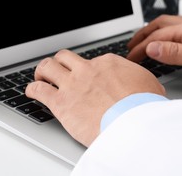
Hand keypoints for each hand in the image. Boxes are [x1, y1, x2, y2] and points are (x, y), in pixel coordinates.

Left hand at [25, 49, 164, 146]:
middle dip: (59, 62)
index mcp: (107, 64)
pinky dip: (32, 89)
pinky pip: (38, 90)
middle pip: (64, 57)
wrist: (133, 123)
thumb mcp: (149, 86)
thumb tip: (143, 85)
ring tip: (40, 77)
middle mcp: (87, 70)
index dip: (85, 69)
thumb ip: (138, 81)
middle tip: (58, 70)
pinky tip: (31, 92)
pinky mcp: (61, 102)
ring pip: (47, 67)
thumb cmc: (143, 107)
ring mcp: (72, 84)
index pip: (90, 60)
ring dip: (42, 71)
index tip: (85, 76)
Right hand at [127, 15, 181, 85]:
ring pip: (168, 28)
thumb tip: (151, 47)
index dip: (141, 46)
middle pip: (160, 25)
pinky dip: (164, 37)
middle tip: (130, 46)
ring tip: (143, 42)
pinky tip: (165, 44)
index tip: (130, 57)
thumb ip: (173, 52)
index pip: (157, 36)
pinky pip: (177, 34)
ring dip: (153, 34)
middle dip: (142, 34)